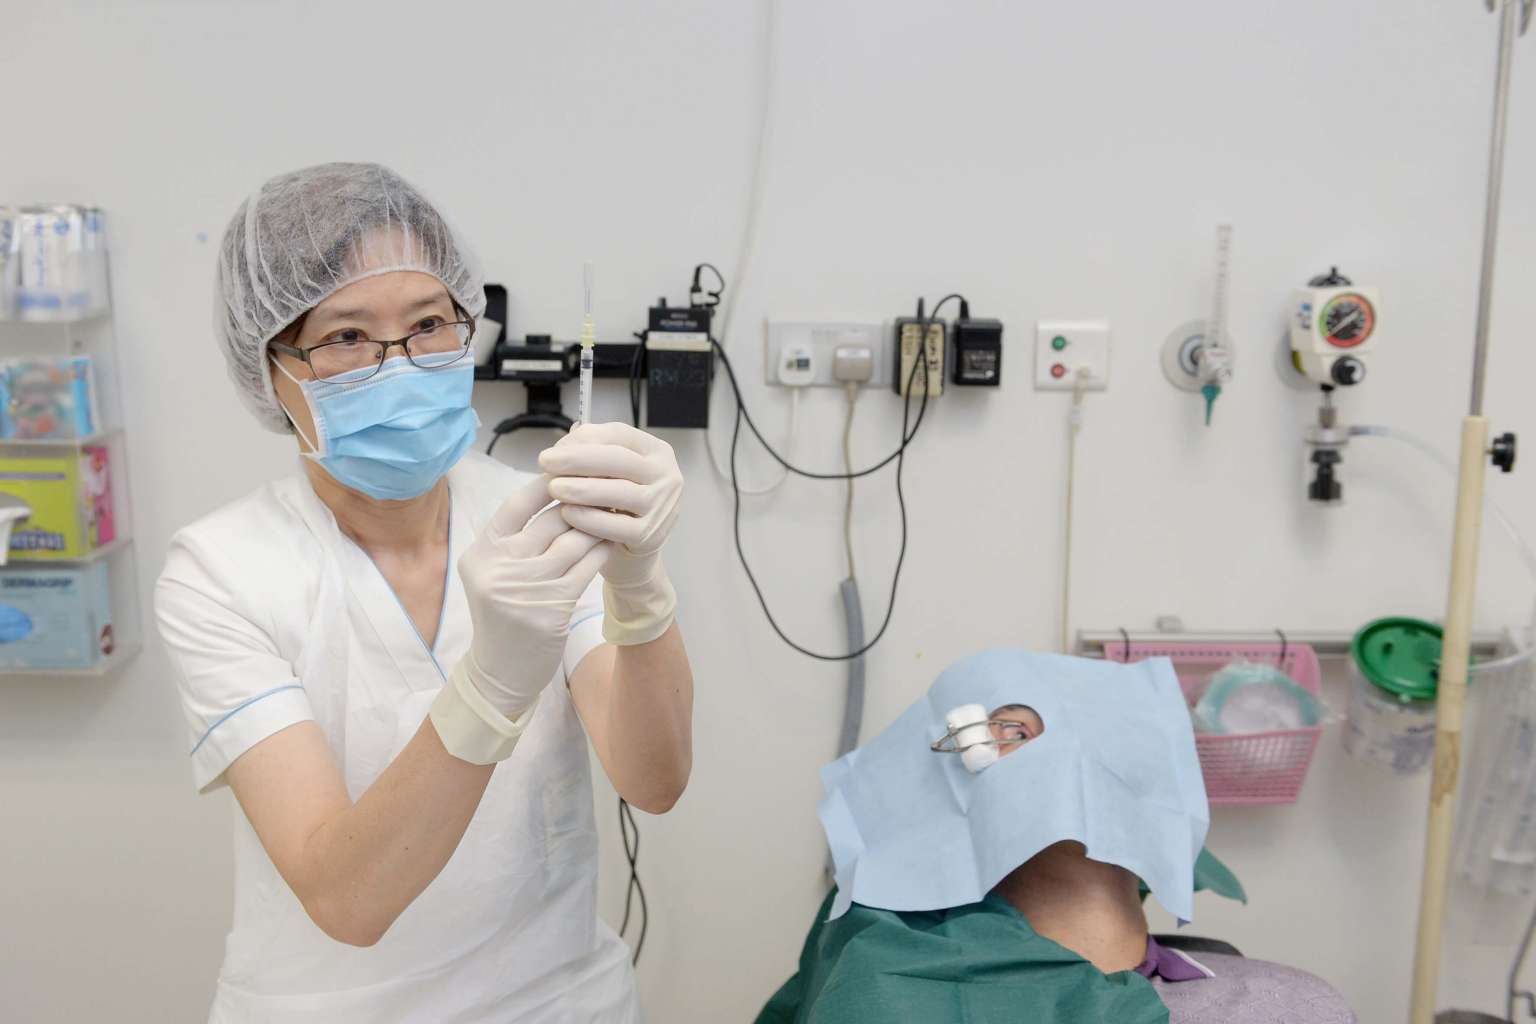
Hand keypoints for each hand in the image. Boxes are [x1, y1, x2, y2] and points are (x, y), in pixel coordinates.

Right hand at [456, 475, 611, 716]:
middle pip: (550, 519)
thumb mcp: (491, 574)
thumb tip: (551, 492)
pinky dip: (601, 550)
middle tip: (604, 486)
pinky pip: (587, 567)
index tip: (569, 471)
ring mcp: (526, 588)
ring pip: (573, 540)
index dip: (545, 484)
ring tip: (612, 510)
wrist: (500, 671)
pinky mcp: (553, 607)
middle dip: (580, 502)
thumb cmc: (502, 616)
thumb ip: (512, 539)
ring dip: (596, 524)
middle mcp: (499, 567)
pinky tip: (612, 540)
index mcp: (481, 553)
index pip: (516, 505)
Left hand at [539, 423, 682, 644]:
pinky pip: (616, 526)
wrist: (634, 549)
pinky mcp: (650, 535)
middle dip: (578, 460)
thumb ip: (592, 453)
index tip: (555, 448)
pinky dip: (589, 519)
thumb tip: (565, 445)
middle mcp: (666, 476)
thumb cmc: (617, 503)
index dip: (585, 439)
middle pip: (619, 460)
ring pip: (619, 492)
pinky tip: (567, 513)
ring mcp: (662, 507)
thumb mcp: (611, 472)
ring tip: (554, 488)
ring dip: (582, 488)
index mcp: (656, 452)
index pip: (620, 435)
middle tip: (546, 462)